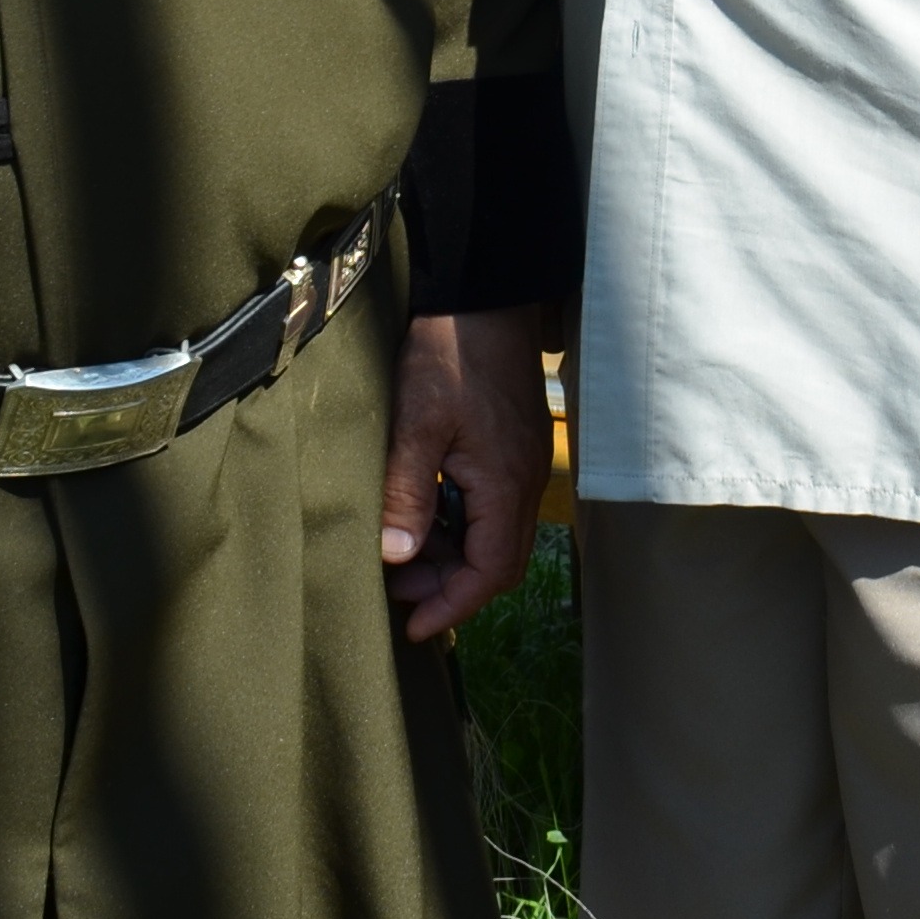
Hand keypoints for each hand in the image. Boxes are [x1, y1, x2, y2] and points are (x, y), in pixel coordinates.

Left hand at [378, 308, 548, 642]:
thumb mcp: (417, 421)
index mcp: (505, 481)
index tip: (412, 626)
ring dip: (452, 556)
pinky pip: (491, 507)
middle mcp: (523, 480)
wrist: (485, 292)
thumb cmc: (449, 351)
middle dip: (449, 586)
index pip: (491, 571)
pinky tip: (422, 514)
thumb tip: (399, 556)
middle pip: (497, 561)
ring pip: (494, 536)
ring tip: (400, 554)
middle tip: (395, 590)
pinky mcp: (512, 446)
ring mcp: (522, 462)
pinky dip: (458, 525)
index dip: (452, 605)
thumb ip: (408, 492)